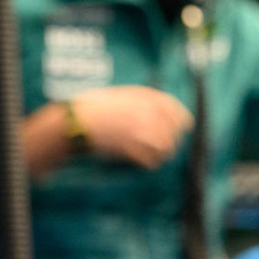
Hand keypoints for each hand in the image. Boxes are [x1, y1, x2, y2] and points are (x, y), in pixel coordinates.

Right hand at [70, 86, 192, 168]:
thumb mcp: (121, 94)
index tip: (183, 128)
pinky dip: (149, 163)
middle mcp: (147, 114)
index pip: (177, 112)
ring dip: (162, 154)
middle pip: (173, 133)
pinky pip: (150, 161)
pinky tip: (144, 162)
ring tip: (155, 156)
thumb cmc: (94, 106)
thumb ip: (142, 100)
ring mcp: (141, 132)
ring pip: (165, 149)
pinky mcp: (132, 149)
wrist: (76, 122)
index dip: (182, 122)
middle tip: (166, 146)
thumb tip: (160, 109)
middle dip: (171, 141)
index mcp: (146, 99)